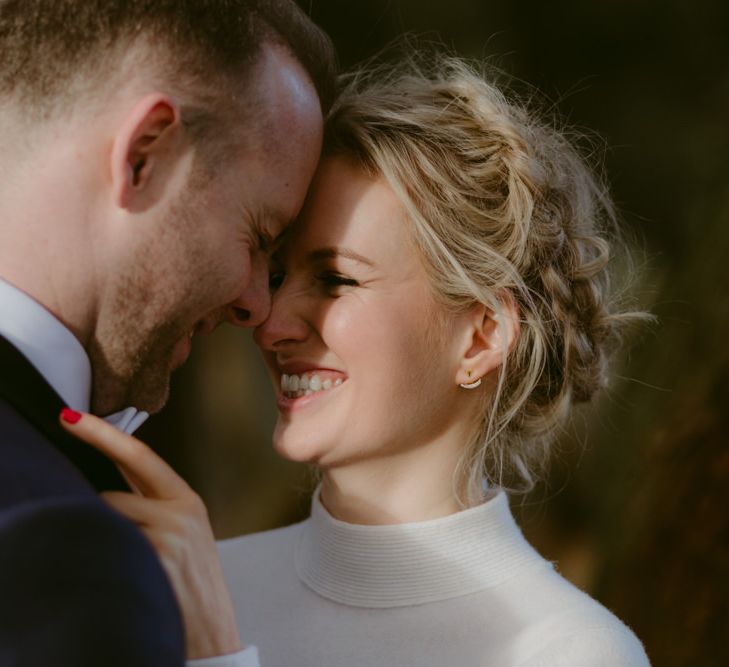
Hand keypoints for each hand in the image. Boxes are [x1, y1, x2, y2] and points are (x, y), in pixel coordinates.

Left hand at [59, 410, 241, 659]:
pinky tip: (128, 579)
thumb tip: (107, 492)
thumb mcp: (185, 537)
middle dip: (96, 507)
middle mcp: (181, 512)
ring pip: (106, 524)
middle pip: (112, 494)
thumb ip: (154, 508)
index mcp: (188, 502)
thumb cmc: (193, 588)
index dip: (103, 434)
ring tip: (126, 569)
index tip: (72, 418)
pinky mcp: (158, 560)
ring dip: (102, 542)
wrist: (215, 638)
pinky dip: (104, 560)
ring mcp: (169, 536)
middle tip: (84, 477)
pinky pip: (110, 549)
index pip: (140, 457)